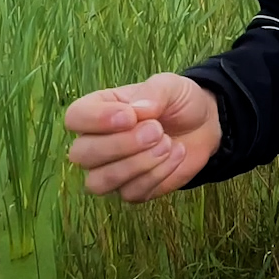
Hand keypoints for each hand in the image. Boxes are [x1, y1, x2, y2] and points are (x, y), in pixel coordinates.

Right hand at [63, 72, 219, 201]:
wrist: (203, 125)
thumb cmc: (178, 102)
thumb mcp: (169, 86)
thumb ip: (152, 93)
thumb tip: (137, 110)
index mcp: (98, 109)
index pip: (75, 118)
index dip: (97, 120)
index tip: (130, 116)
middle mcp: (96, 142)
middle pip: (81, 154)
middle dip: (121, 145)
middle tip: (157, 130)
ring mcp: (111, 170)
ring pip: (99, 182)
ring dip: (135, 165)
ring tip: (167, 144)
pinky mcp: (131, 190)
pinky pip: (131, 193)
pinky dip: (157, 175)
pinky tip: (176, 155)